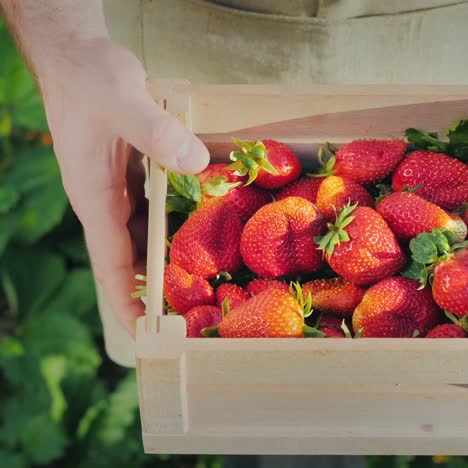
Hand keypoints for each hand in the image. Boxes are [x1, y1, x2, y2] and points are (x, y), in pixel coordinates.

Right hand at [39, 38, 208, 336]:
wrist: (78, 59)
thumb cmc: (90, 81)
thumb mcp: (123, 101)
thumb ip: (156, 133)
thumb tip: (195, 165)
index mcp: (95, 199)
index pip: (110, 264)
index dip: (127, 301)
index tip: (145, 335)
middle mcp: (106, 203)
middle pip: (131, 260)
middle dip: (154, 290)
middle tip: (190, 315)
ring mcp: (119, 192)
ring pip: (144, 238)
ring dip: (166, 261)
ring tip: (201, 284)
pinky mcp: (132, 178)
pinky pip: (153, 212)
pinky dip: (172, 228)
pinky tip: (198, 232)